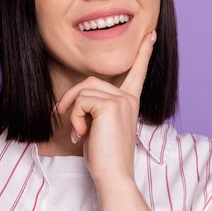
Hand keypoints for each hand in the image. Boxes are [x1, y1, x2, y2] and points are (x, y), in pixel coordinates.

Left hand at [55, 30, 155, 182]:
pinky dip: (73, 117)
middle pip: (90, 81)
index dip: (143, 53)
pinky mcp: (109, 105)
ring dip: (72, 111)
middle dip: (71, 98)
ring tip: (77, 131)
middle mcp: (128, 98)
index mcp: (130, 102)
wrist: (113, 174)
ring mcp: (121, 100)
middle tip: (60, 115)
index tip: (150, 36)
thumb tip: (75, 101)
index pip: (137, 73)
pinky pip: (80, 101)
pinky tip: (81, 133)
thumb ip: (95, 108)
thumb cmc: (104, 157)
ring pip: (83, 90)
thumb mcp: (99, 127)